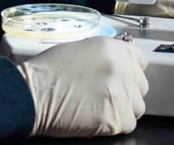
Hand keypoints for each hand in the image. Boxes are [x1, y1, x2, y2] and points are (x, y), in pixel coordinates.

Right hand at [17, 35, 148, 137]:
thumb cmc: (49, 71)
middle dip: (127, 93)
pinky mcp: (114, 116)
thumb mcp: (81, 48)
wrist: (33, 93)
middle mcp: (120, 67)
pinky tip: (96, 117)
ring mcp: (119, 92)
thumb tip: (120, 66)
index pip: (141, 61)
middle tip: (105, 95)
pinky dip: (114, 125)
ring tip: (98, 106)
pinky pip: (127, 125)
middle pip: (141, 87)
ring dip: (121, 110)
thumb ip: (106, 56)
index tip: (123, 79)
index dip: (130, 72)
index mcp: (112, 48)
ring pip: (136, 108)